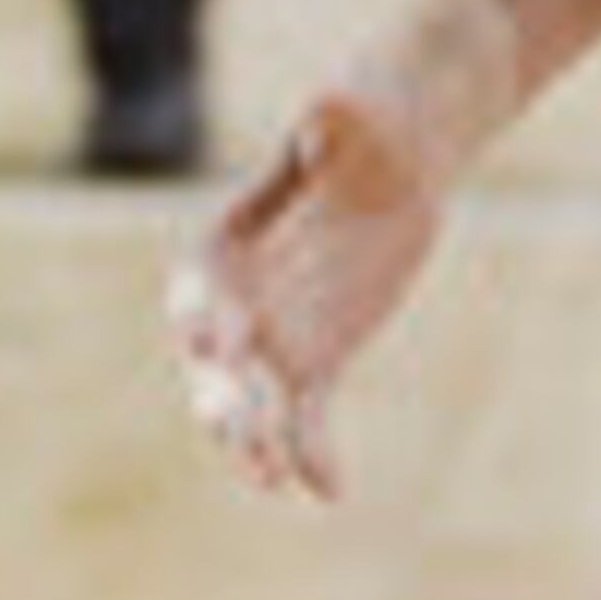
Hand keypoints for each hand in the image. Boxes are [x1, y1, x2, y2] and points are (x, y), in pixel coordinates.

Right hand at [165, 77, 453, 499]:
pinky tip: (328, 489)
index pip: (201, 278)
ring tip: (267, 477)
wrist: (404, 143)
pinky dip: (310, 452)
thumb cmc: (370, 113)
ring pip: (252, 397)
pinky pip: (304, 414)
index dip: (197, 309)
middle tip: (229, 429)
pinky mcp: (316, 356)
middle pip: (215, 354)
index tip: (205, 340)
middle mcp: (240, 290)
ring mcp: (274, 329)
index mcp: (233, 230)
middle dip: (218, 393)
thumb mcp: (352, 109)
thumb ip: (335, 124)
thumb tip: (332, 118)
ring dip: (254, 440)